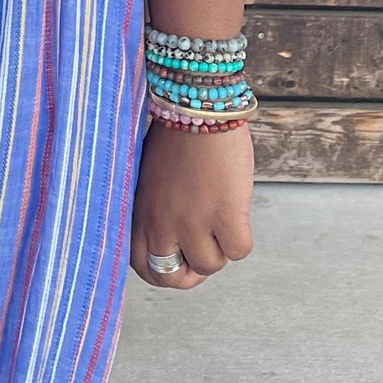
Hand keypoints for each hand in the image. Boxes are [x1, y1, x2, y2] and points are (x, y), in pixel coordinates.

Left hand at [130, 116, 254, 289]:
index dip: (164, 270)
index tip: (180, 260)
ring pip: (210, 265)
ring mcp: (193, 221)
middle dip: (191, 271)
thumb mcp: (149, 177)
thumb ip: (155, 209)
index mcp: (140, 213)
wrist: (198, 105)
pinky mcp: (225, 214)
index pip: (143, 266)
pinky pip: (238, 251)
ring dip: (219, 249)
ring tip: (222, 220)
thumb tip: (173, 237)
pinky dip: (241, 239)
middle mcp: (162, 222)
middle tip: (206, 251)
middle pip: (171, 277)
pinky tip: (238, 214)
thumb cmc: (176, 133)